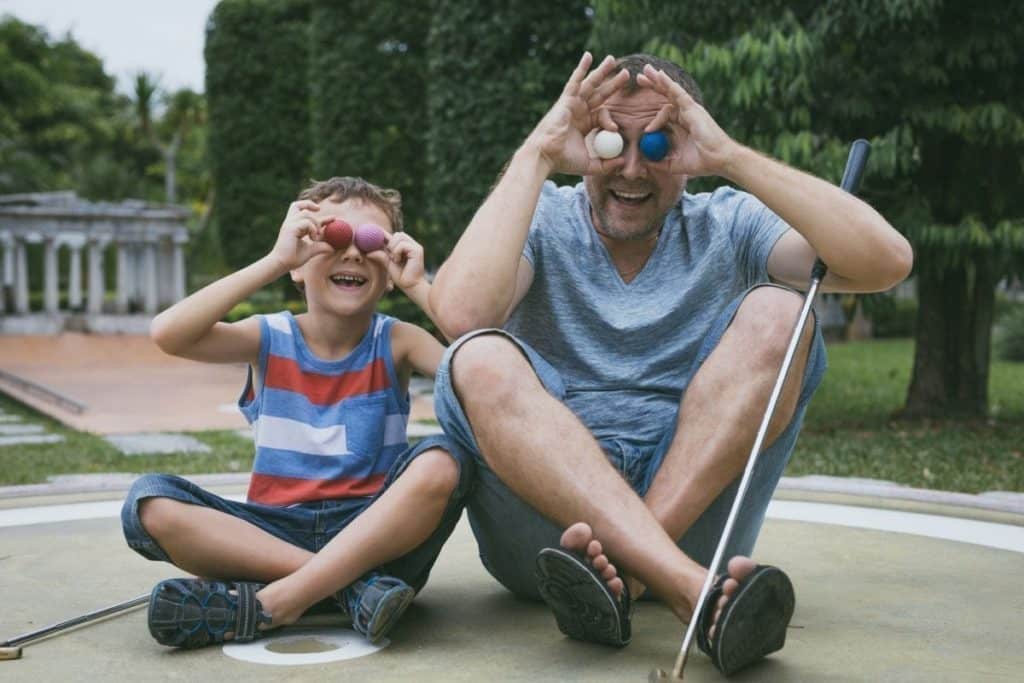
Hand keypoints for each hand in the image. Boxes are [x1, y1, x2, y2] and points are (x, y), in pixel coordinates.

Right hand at [269, 200, 334, 269]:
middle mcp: (289, 223)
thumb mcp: (310, 251)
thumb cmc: (292, 258)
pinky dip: (313, 229)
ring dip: (315, 224)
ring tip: (315, 237)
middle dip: (312, 207)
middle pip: (298, 205)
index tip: (331, 216)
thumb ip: (320, 247)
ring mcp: (289, 224)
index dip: (314, 209)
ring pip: (306, 214)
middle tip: (325, 218)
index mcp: (293, 226)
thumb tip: (332, 248)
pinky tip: (312, 239)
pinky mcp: (290, 228)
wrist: (281, 264)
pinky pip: (306, 222)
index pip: (303, 212)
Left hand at [367, 232, 426, 291]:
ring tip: (395, 259)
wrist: (411, 286)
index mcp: (405, 247)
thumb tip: (367, 252)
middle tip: (390, 255)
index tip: (373, 230)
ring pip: (399, 236)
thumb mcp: (388, 264)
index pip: (394, 236)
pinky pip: (402, 244)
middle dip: (390, 242)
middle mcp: (411, 245)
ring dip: (393, 247)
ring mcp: (415, 246)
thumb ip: (381, 256)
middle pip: (398, 233)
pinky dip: (397, 252)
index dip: (385, 233)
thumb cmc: (401, 277)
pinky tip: (398, 260)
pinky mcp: (417, 250)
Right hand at [525, 52, 630, 175]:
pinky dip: (581, 68)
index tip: (615, 129)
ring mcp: (572, 104)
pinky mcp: (566, 100)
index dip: (611, 120)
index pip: (602, 115)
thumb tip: (623, 163)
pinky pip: (575, 81)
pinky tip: (589, 56)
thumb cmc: (564, 161)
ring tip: (613, 60)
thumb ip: (607, 164)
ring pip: (590, 84)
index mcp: (584, 125)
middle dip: (613, 84)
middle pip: (600, 94)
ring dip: (601, 71)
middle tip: (626, 74)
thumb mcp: (591, 165)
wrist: (546, 156)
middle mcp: (579, 112)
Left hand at [637, 65, 739, 177]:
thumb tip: (643, 163)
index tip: (641, 122)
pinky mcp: (692, 108)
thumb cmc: (702, 162)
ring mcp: (689, 110)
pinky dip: (668, 83)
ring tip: (645, 71)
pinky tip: (659, 75)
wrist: (719, 160)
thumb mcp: (674, 164)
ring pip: (670, 91)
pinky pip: (678, 93)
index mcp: (681, 125)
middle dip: (652, 86)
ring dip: (657, 80)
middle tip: (638, 77)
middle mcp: (685, 114)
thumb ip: (659, 162)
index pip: (664, 112)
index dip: (652, 110)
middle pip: (666, 96)